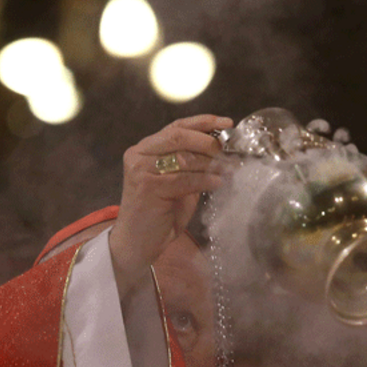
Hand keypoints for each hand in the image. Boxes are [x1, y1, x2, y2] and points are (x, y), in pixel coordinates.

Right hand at [110, 114, 232, 299]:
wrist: (136, 244)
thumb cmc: (159, 214)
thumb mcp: (178, 183)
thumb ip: (192, 164)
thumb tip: (223, 150)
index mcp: (145, 149)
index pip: (176, 127)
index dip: (203, 122)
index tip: (226, 122)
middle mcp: (139, 155)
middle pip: (178, 136)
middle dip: (207, 141)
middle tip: (227, 150)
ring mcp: (141, 170)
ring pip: (183, 157)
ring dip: (211, 162)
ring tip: (230, 168)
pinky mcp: (148, 187)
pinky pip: (184, 179)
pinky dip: (205, 180)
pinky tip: (218, 182)